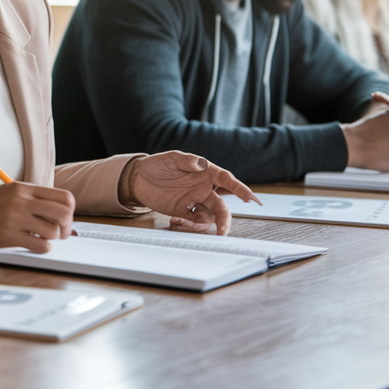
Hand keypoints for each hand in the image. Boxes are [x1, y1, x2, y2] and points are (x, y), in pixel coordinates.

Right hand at [0, 181, 74, 251]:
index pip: (64, 197)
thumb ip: (31, 200)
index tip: (62, 219)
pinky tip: (33, 245)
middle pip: (64, 214)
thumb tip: (60, 215)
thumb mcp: (7, 193)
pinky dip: (42, 249)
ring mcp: (15, 218)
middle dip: (65, 227)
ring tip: (41, 238)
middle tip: (57, 233)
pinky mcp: (8, 236)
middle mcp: (21, 201)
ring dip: (52, 239)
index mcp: (23, 188)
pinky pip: (41, 246)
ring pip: (53, 231)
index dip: (69, 211)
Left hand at [121, 151, 257, 235]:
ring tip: (182, 222)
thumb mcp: (170, 158)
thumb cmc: (158, 164)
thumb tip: (200, 163)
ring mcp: (195, 202)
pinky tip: (174, 221)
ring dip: (201, 225)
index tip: (249, 198)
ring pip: (210, 218)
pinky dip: (187, 226)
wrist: (139, 178)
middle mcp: (204, 189)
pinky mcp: (185, 212)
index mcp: (206, 173)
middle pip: (222, 206)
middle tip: (223, 230)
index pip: (226, 180)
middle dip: (225, 219)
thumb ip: (186, 160)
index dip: (239, 189)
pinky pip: (194, 222)